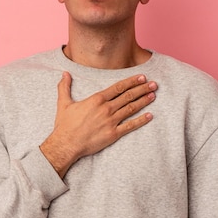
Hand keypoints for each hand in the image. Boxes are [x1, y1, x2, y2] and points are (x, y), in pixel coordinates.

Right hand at [40, 72, 156, 177]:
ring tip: (153, 95)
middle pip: (128, 96)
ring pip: (131, 108)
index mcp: (97, 99)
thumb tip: (64, 74)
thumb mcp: (63, 103)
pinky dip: (141, 120)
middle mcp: (106, 108)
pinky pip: (130, 126)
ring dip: (144, 101)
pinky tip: (150, 116)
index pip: (118, 87)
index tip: (142, 77)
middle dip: (142, 89)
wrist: (66, 144)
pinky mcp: (113, 134)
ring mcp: (111, 121)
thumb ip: (64, 87)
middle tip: (154, 84)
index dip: (131, 81)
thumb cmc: (65, 125)